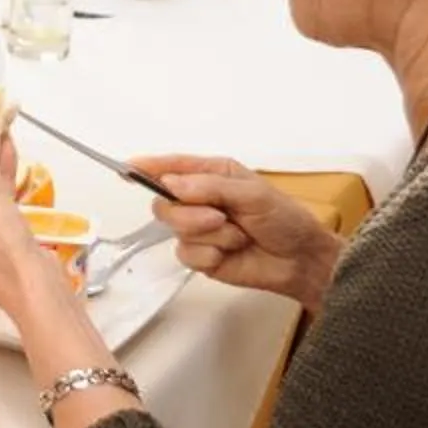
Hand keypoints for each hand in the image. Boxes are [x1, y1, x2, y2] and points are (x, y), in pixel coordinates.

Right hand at [133, 154, 340, 312]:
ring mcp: (197, 230)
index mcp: (210, 175)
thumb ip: (210, 187)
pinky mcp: (201, 257)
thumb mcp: (252, 193)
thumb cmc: (283, 218)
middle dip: (189, 212)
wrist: (300, 260)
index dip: (147, 167)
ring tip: (237, 236)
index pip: (171, 168)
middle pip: (163, 202)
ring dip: (210, 235)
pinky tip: (231, 253)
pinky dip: (211, 254)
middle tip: (219, 216)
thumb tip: (171, 184)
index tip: (127, 168)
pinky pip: (187, 254)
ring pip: (175, 230)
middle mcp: (198, 200)